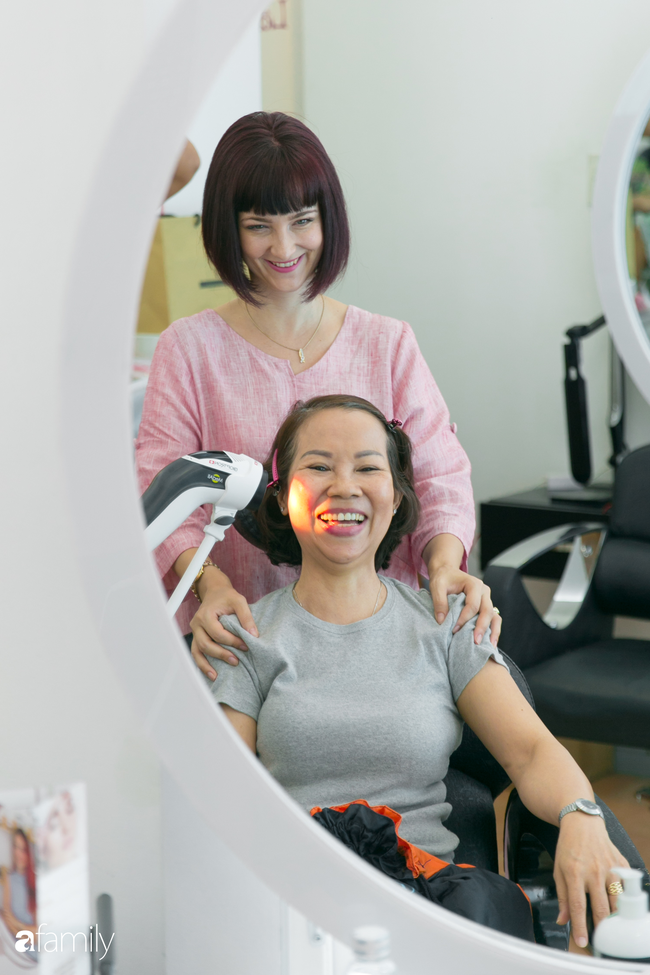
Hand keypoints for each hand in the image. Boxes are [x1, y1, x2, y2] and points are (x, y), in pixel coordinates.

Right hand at [189, 584, 257, 680]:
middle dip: (221, 654)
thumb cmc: (227, 597)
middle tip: (236, 661)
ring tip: (217, 676)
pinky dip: (201, 664)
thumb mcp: (239, 601)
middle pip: (206, 644)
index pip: (218, 633)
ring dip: (206, 665)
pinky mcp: (196, 637)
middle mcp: (197, 624)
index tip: (246, 646)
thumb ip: (247, 617)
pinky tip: (210, 673)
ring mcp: (195, 632)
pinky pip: (195, 653)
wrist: (215, 592)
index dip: (232, 642)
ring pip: (197, 651)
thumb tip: (254, 636)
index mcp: (206, 615)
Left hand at [429, 565, 500, 645]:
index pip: (473, 604)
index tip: (454, 630)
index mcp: (474, 584)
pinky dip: (493, 630)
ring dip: (492, 631)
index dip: (464, 618)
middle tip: (475, 642)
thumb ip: (439, 602)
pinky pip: (493, 619)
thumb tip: (442, 621)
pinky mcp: (486, 606)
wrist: (447, 573)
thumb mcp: (437, 586)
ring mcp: (487, 599)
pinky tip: (490, 643)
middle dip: (481, 627)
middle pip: (487, 611)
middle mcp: (484, 592)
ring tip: (489, 646)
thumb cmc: (443, 579)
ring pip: (494, 616)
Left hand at [554, 813, 628, 947]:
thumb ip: (562, 897)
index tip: (582, 941)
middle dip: (602, 929)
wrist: (583, 823)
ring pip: (617, 902)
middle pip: (602, 909)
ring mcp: (610, 868)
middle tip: (600, 940)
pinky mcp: (621, 864)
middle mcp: (594, 871)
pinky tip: (618, 905)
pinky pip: (625, 888)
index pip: (578, 906)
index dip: (580, 927)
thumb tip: (563, 920)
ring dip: (614, 918)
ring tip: (610, 927)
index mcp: (575, 873)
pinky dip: (623, 899)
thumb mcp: (558, 870)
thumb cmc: (568, 846)